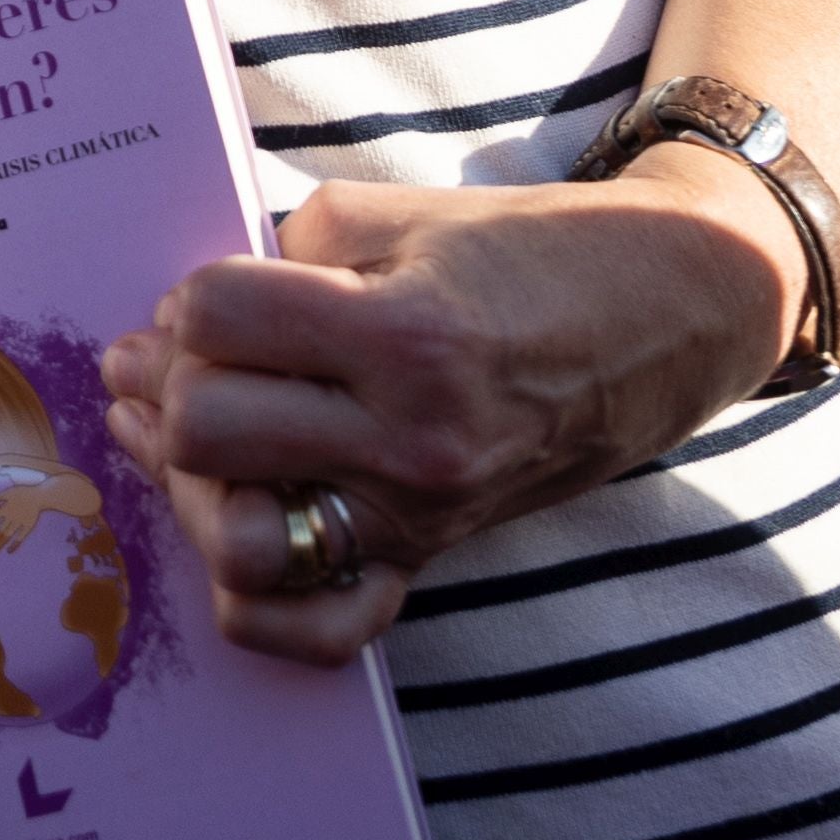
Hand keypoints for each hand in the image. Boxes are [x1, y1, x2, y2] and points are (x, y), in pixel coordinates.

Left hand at [96, 157, 799, 666]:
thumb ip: (292, 250)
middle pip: (205, 430)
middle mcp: (411, 439)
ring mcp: (421, 514)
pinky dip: (258, 598)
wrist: (668, 317)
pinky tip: (239, 520)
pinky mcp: (431, 557)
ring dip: (191, 483)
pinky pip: (316, 627)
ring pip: (237, 540)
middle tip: (182, 357)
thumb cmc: (538, 251)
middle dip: (170, 383)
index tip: (212, 297)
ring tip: (191, 432)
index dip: (190, 300)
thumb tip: (192, 318)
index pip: (215, 318)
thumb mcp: (409, 212)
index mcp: (405, 332)